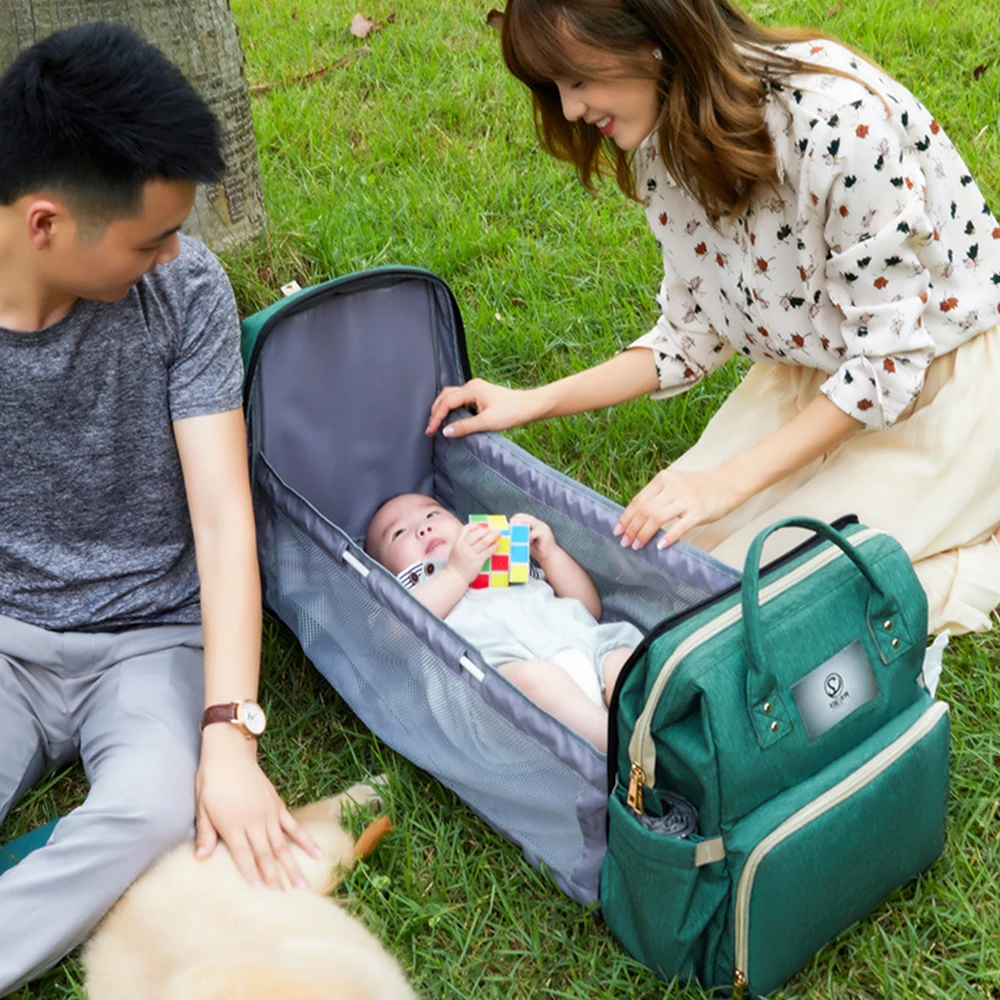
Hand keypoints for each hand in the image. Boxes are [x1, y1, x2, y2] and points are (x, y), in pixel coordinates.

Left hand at [195, 724, 320, 888]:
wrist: (230, 752)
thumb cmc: (211, 780)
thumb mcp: (202, 807)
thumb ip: (206, 834)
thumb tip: (201, 858)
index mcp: (233, 825)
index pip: (244, 856)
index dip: (252, 874)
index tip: (261, 893)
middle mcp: (254, 822)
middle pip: (266, 854)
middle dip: (276, 878)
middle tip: (288, 898)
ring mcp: (269, 813)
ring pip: (282, 845)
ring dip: (292, 866)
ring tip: (302, 885)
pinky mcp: (277, 805)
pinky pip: (293, 826)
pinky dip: (304, 841)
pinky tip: (316, 853)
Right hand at [426, 379, 541, 437]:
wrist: (530, 407)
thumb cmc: (512, 412)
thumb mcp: (487, 422)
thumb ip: (465, 427)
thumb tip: (446, 431)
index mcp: (471, 389)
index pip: (446, 402)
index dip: (436, 417)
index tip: (430, 431)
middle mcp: (472, 386)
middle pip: (445, 396)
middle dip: (435, 411)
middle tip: (430, 428)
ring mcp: (476, 389)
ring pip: (452, 396)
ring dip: (442, 408)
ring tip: (437, 424)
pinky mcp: (480, 395)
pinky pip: (460, 399)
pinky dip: (451, 408)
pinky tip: (451, 419)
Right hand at [446, 522, 500, 582]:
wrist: (455, 577)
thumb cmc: (456, 564)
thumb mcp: (455, 550)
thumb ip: (463, 542)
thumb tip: (477, 535)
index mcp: (457, 543)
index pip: (465, 529)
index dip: (474, 525)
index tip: (481, 526)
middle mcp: (464, 547)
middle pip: (477, 534)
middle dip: (486, 530)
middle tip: (492, 529)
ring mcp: (471, 554)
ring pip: (484, 542)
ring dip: (492, 536)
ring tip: (497, 534)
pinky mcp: (477, 561)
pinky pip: (487, 552)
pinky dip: (493, 547)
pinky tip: (496, 544)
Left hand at [510, 513, 556, 559]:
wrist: (549, 557)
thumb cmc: (537, 549)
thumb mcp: (526, 540)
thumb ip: (520, 534)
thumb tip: (509, 531)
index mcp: (534, 523)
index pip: (523, 516)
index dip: (515, 519)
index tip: (508, 524)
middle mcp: (538, 523)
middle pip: (525, 517)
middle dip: (516, 522)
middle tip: (510, 527)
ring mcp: (542, 527)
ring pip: (529, 523)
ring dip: (520, 529)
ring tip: (515, 534)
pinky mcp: (544, 532)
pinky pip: (532, 533)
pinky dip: (527, 538)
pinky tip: (525, 542)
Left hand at [615, 467, 742, 549]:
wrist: (728, 482)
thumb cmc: (698, 486)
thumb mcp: (675, 483)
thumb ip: (658, 495)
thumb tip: (636, 517)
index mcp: (663, 479)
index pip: (638, 500)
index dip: (626, 517)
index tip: (618, 530)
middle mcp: (673, 487)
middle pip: (644, 510)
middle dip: (632, 528)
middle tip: (625, 542)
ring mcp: (686, 499)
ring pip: (657, 518)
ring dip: (644, 534)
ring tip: (637, 546)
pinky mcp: (699, 511)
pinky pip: (680, 526)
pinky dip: (668, 537)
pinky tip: (660, 546)